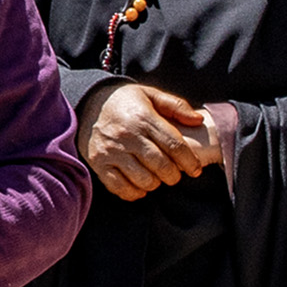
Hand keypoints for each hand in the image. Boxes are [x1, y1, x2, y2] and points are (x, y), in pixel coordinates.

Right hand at [80, 82, 221, 202]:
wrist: (88, 103)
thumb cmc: (125, 101)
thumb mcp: (150, 95)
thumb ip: (176, 106)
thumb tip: (198, 120)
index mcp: (144, 118)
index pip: (174, 144)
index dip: (189, 161)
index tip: (195, 169)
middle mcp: (128, 135)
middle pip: (160, 165)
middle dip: (173, 175)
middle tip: (175, 175)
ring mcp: (111, 151)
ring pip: (142, 179)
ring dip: (155, 184)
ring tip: (157, 178)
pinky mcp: (98, 163)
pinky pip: (119, 186)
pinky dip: (134, 192)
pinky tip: (140, 186)